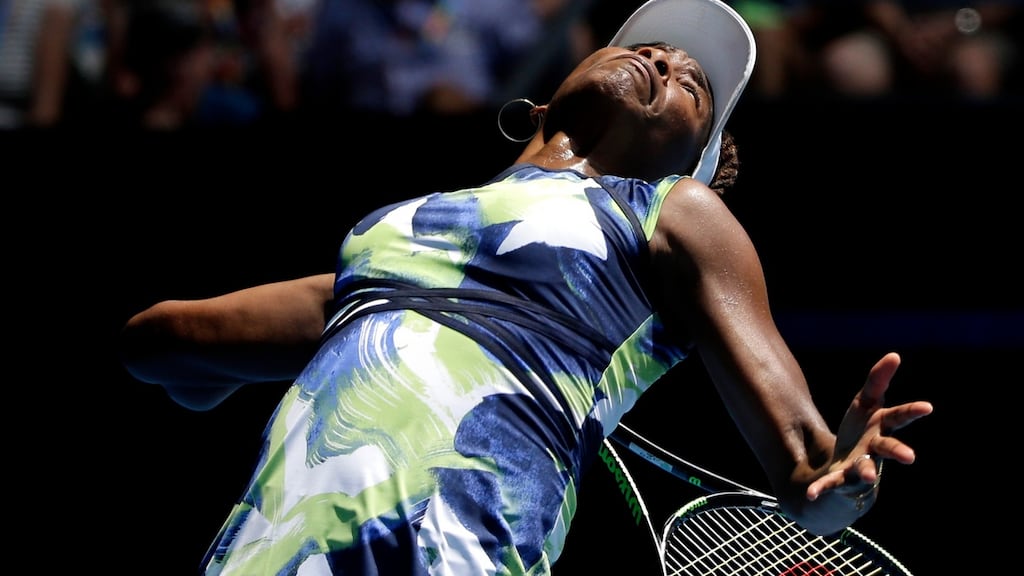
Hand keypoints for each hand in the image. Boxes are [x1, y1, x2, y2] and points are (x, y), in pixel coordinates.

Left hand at [806, 352, 933, 506]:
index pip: (898, 417)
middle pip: (887, 449)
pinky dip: (821, 488)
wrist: (850, 469)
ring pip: (865, 469)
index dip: (912, 412)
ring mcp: (860, 466)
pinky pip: (831, 484)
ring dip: (866, 472)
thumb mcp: (865, 402)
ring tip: (867, 476)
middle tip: (909, 457)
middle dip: (898, 451)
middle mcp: (875, 449)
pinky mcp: (841, 480)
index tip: (927, 407)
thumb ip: (877, 380)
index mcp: (882, 428)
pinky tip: (810, 492)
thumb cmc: (863, 430)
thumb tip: (895, 355)